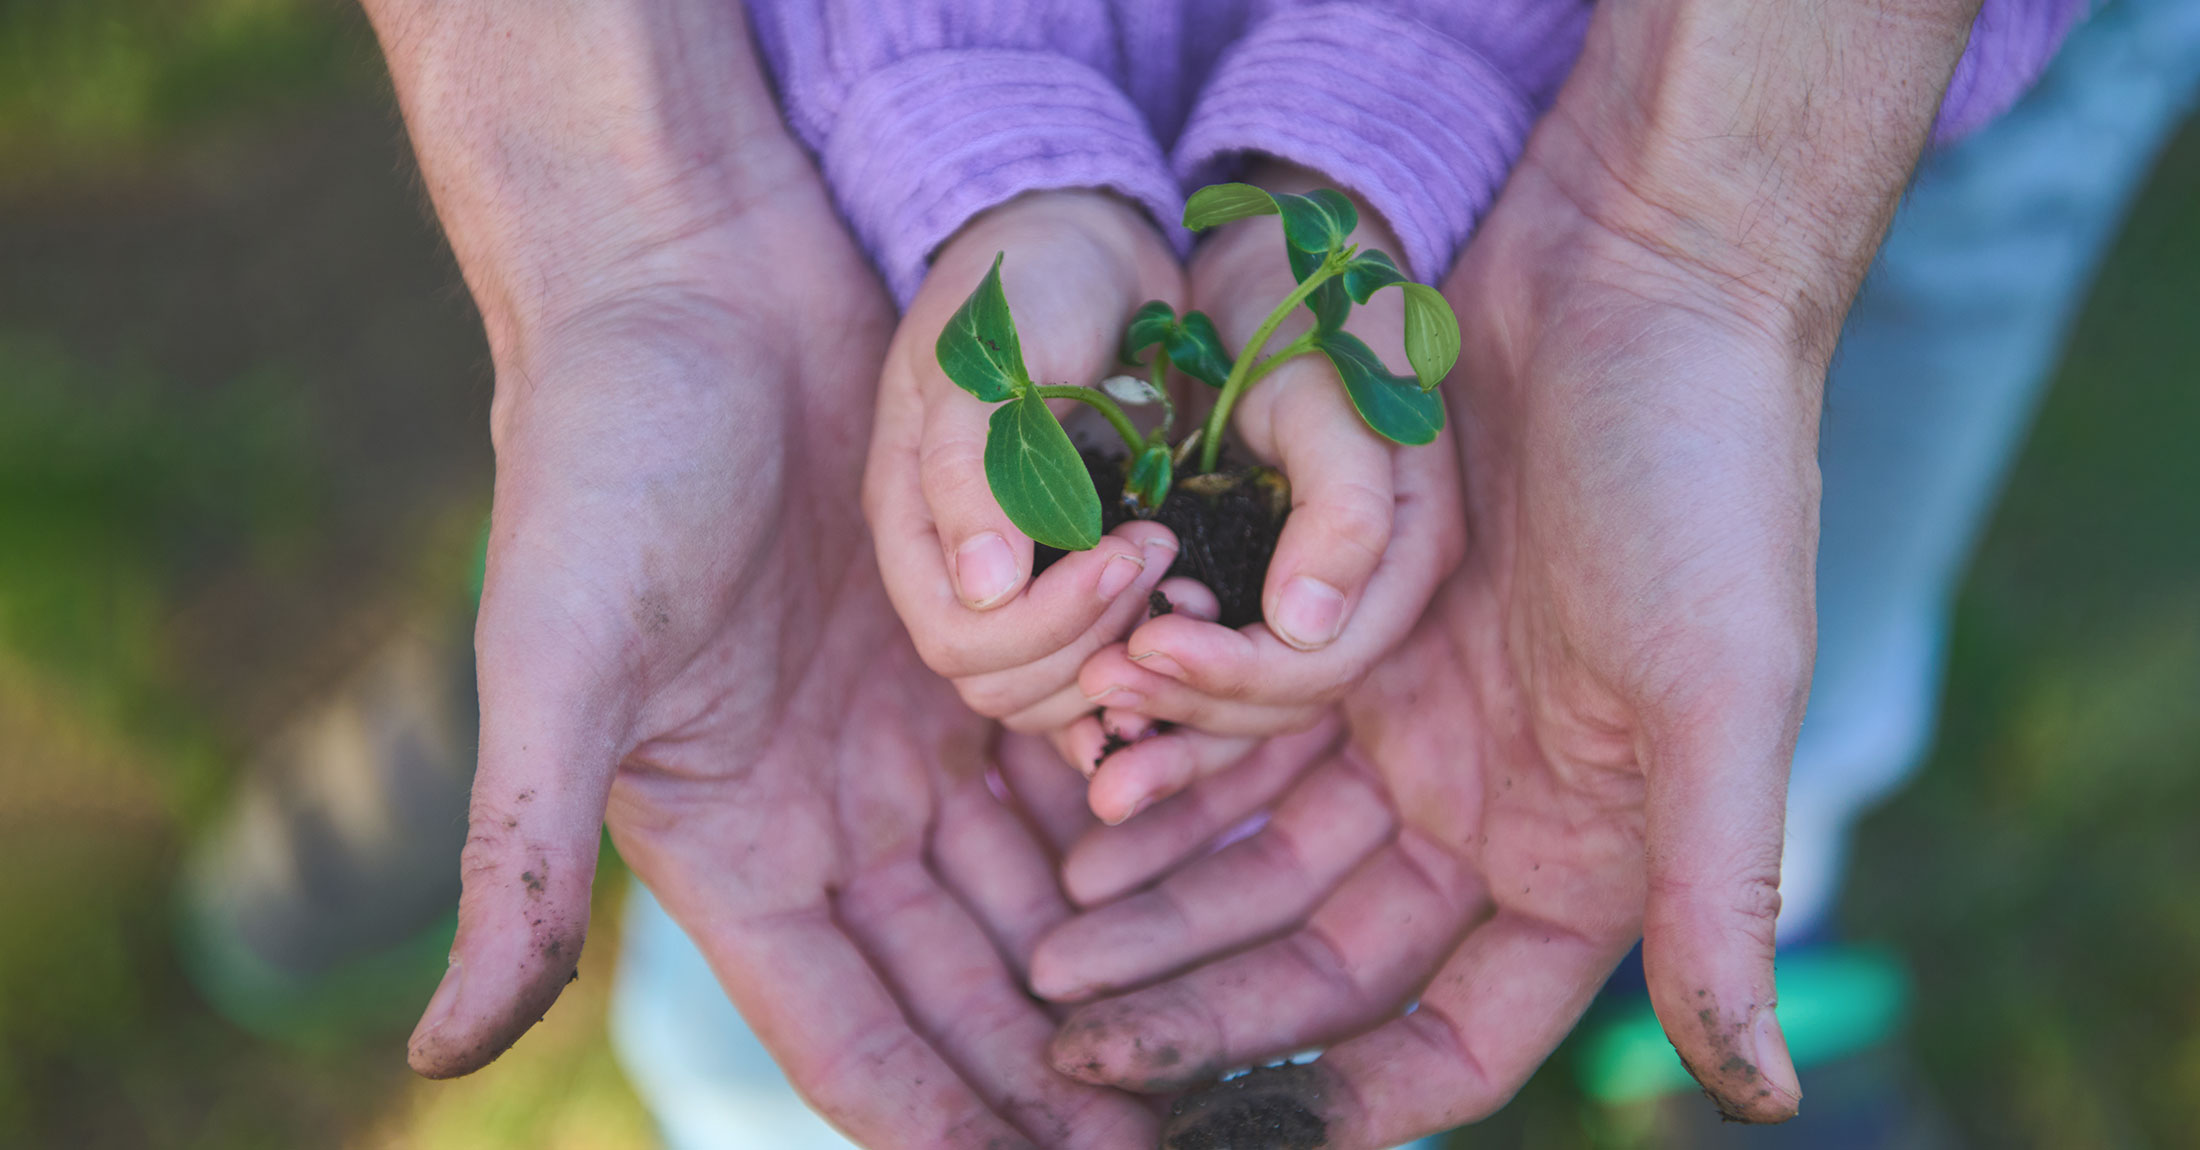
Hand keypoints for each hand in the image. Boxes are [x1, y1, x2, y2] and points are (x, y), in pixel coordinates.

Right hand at [379, 9, 1157, 1142]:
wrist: (692, 280)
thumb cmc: (605, 456)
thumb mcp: (558, 659)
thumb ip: (522, 856)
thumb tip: (429, 1063)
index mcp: (736, 853)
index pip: (858, 1036)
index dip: (947, 1125)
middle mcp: (840, 815)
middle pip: (976, 987)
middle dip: (1063, 1078)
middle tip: (1174, 1142)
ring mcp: (924, 732)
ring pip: (1049, 885)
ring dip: (1125, 962)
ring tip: (1227, 1039)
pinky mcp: (995, 641)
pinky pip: (1089, 757)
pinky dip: (1149, 812)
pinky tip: (1230, 869)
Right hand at [867, 191, 1187, 739]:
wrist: (1090, 248)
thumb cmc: (1031, 285)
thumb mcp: (991, 357)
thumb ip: (973, 467)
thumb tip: (983, 591)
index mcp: (914, 522)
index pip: (958, 640)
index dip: (1045, 623)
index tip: (1125, 546)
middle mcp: (961, 568)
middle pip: (1002, 683)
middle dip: (1092, 638)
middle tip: (1162, 552)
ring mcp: (1022, 581)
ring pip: (1054, 693)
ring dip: (1126, 654)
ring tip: (1182, 570)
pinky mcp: (1084, 582)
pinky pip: (1101, 667)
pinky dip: (1147, 665)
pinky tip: (1192, 629)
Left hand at [1028, 124, 1827, 1143]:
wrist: (1638, 273)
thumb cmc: (1704, 475)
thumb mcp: (1720, 689)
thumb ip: (1715, 893)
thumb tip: (1766, 1097)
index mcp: (1580, 856)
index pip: (1449, 1034)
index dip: (1344, 1100)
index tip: (1229, 1139)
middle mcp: (1485, 806)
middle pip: (1320, 955)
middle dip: (1204, 1004)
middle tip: (1076, 1046)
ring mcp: (1405, 717)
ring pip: (1257, 852)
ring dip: (1163, 902)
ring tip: (1052, 950)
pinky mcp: (1340, 625)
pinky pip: (1232, 733)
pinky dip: (1165, 773)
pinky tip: (1083, 806)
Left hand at [1065, 167, 1463, 822]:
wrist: (1272, 269)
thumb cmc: (1309, 316)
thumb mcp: (1329, 393)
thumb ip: (1341, 508)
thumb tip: (1306, 628)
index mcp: (1404, 550)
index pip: (1323, 663)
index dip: (1233, 673)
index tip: (1142, 642)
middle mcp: (1364, 591)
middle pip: (1284, 701)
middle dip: (1190, 705)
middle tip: (1098, 684)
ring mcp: (1308, 596)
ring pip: (1246, 705)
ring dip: (1170, 722)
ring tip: (1091, 719)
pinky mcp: (1251, 586)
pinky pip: (1212, 668)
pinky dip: (1161, 701)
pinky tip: (1097, 723)